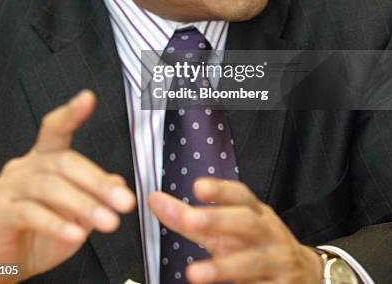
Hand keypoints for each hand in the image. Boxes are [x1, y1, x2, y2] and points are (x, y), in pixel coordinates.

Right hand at [0, 90, 135, 280]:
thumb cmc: (37, 234)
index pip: (56, 129)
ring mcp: (9, 187)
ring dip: (84, 205)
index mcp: (43, 159)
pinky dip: (56, 224)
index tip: (88, 98)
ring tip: (108, 222)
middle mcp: (25, 166)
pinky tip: (76, 234)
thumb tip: (118, 182)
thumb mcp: (74, 214)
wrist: (0, 263)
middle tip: (124, 201)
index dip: (71, 113)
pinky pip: (30, 213)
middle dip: (98, 182)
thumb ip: (93, 195)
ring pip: (50, 187)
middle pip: (64, 162)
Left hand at [149, 177, 321, 282]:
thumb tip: (156, 200)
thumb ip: (191, 217)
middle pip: (246, 223)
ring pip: (251, 262)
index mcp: (256, 214)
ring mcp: (276, 263)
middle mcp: (268, 234)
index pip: (241, 196)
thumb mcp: (229, 228)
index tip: (197, 187)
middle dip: (218, 220)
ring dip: (222, 268)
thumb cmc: (256, 246)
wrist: (305, 275)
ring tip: (194, 274)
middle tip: (191, 221)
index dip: (221, 190)